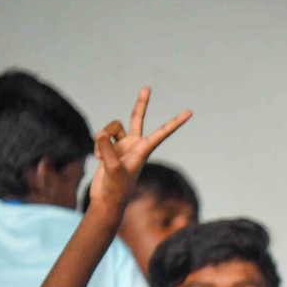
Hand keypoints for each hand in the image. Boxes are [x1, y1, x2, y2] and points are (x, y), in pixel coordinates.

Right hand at [87, 86, 191, 216]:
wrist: (107, 199)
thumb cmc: (116, 188)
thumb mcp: (112, 169)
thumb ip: (106, 149)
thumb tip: (101, 134)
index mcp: (144, 150)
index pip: (162, 132)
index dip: (175, 122)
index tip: (189, 112)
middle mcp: (135, 144)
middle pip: (137, 118)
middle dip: (141, 103)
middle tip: (147, 87)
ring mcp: (122, 145)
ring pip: (111, 127)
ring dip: (102, 137)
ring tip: (102, 158)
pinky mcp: (110, 147)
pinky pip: (101, 136)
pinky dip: (97, 145)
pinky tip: (98, 160)